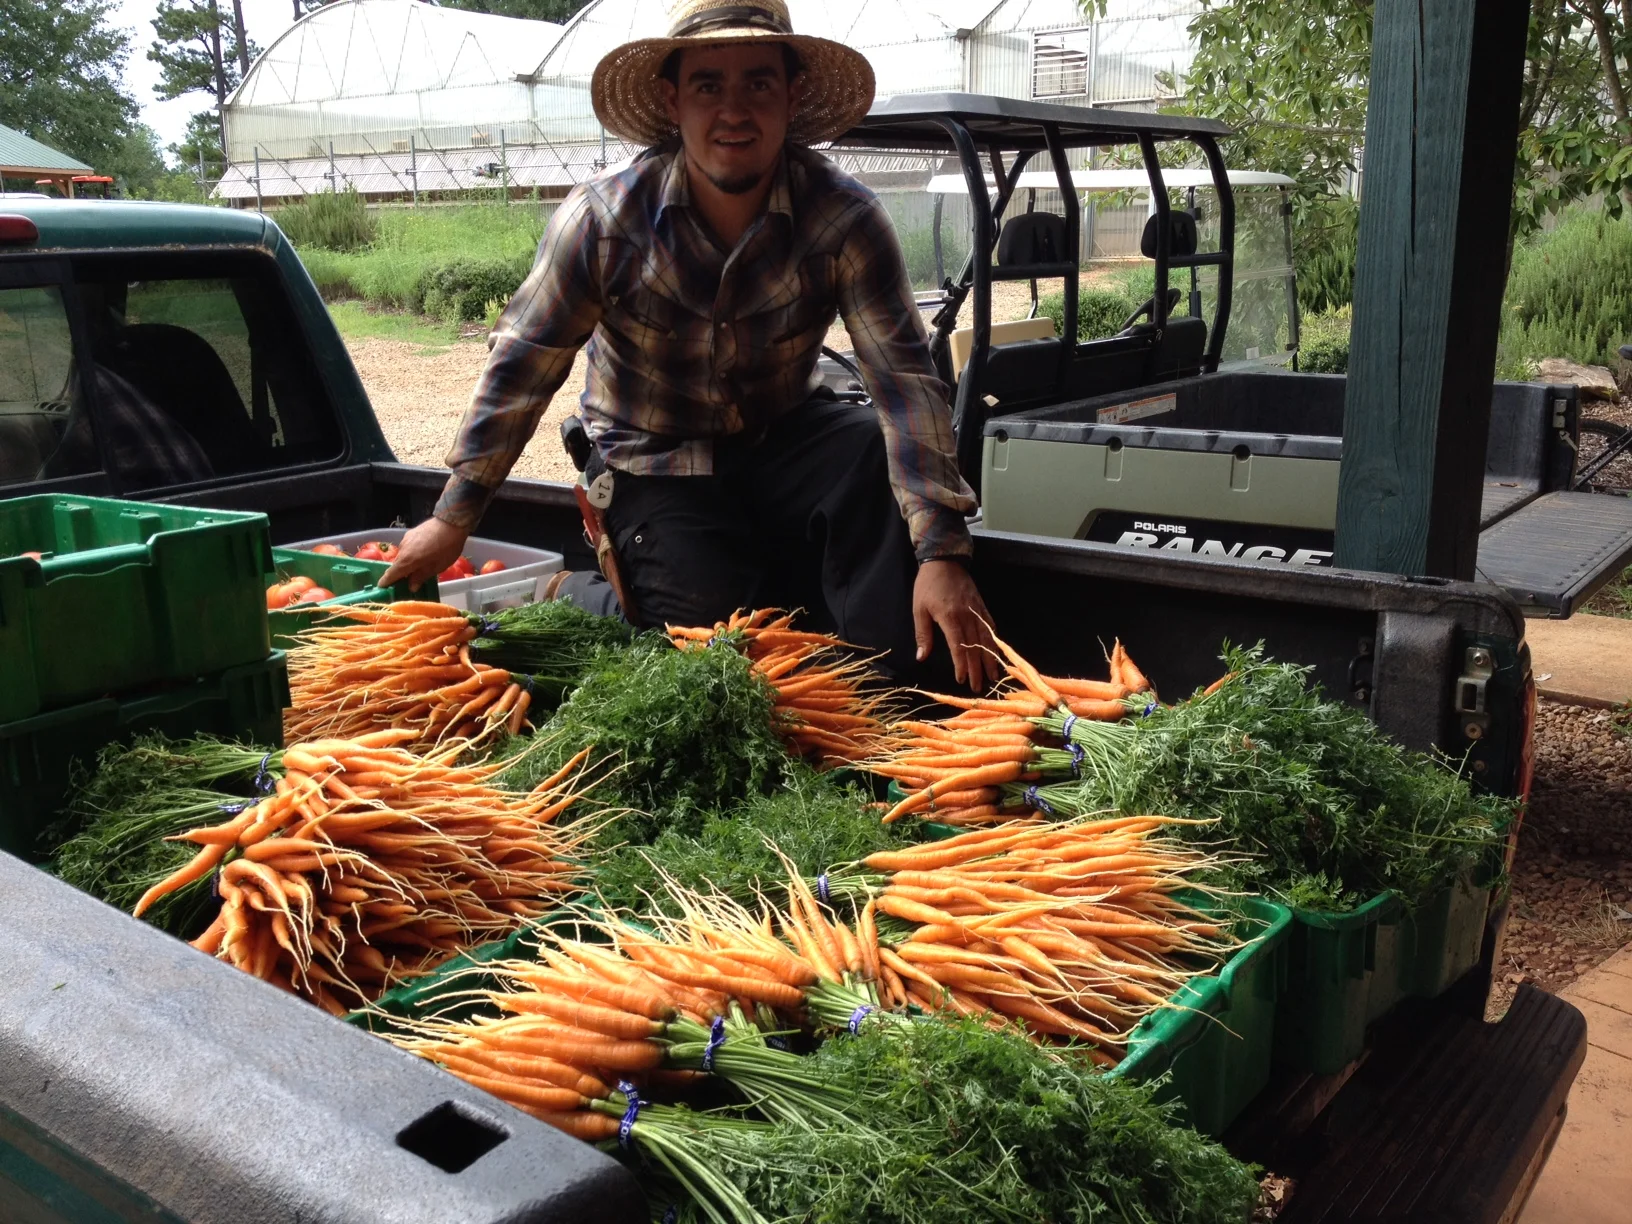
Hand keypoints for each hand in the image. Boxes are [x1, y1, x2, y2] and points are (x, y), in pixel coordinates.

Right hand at [380, 517, 469, 591]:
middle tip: (409, 580)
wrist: (451, 522)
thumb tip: (411, 586)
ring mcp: (405, 539)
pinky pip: (407, 547)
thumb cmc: (447, 547)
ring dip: (407, 562)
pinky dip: (411, 553)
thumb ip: (422, 576)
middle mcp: (402, 549)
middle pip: (397, 565)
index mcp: (407, 560)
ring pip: (403, 555)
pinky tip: (422, 553)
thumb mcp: (437, 566)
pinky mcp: (410, 533)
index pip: (391, 574)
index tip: (382, 587)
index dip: (386, 581)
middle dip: (401, 573)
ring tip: (420, 566)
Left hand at [912, 559, 999, 690]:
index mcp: (950, 617)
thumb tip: (921, 657)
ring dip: (990, 659)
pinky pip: (991, 626)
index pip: (959, 646)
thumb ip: (923, 634)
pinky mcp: (982, 606)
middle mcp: (967, 616)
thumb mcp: (919, 609)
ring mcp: (977, 611)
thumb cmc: (927, 585)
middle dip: (978, 669)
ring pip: (987, 639)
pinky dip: (994, 641)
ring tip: (994, 676)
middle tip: (979, 687)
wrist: (944, 560)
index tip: (962, 680)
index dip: (961, 665)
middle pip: (975, 647)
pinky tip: (996, 653)